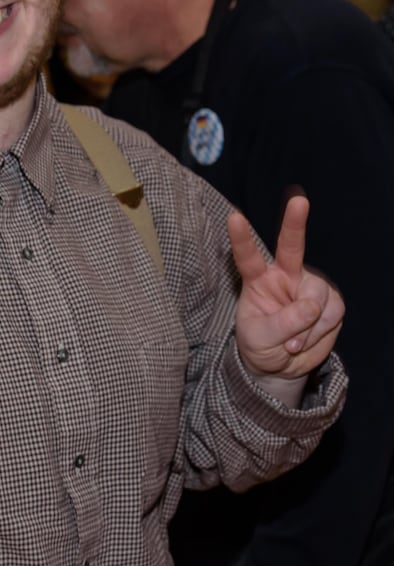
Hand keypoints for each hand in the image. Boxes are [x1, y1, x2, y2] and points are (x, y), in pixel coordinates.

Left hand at [229, 196, 342, 385]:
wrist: (282, 365)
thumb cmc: (261, 345)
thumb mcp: (259, 339)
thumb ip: (281, 323)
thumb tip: (310, 307)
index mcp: (258, 280)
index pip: (248, 257)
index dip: (241, 238)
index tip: (234, 216)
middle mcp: (285, 276)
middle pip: (291, 246)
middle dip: (294, 223)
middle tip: (298, 201)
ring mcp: (309, 286)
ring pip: (316, 296)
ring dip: (306, 326)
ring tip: (292, 342)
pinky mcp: (330, 302)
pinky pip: (331, 313)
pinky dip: (319, 331)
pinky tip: (306, 341)